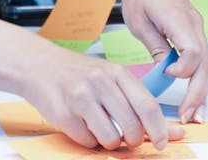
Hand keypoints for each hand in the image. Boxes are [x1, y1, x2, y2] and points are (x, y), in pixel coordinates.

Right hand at [22, 42, 184, 150]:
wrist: (40, 65)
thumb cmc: (78, 73)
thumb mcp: (109, 76)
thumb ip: (134, 100)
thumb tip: (167, 130)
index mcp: (117, 72)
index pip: (148, 105)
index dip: (159, 129)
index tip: (162, 142)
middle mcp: (101, 82)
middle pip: (132, 127)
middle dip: (133, 141)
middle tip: (126, 138)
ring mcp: (82, 98)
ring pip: (111, 139)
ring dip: (109, 142)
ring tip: (100, 127)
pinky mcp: (65, 114)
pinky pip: (88, 142)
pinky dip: (88, 140)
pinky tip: (82, 124)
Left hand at [70, 0, 207, 123]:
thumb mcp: (139, 22)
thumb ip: (155, 47)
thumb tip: (166, 72)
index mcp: (178, 18)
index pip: (193, 50)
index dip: (183, 68)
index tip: (166, 72)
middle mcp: (193, 23)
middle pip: (205, 62)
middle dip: (198, 92)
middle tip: (189, 117)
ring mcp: (196, 26)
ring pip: (206, 62)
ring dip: (201, 89)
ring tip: (193, 115)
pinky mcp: (193, 30)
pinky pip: (200, 57)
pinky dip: (197, 77)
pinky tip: (192, 96)